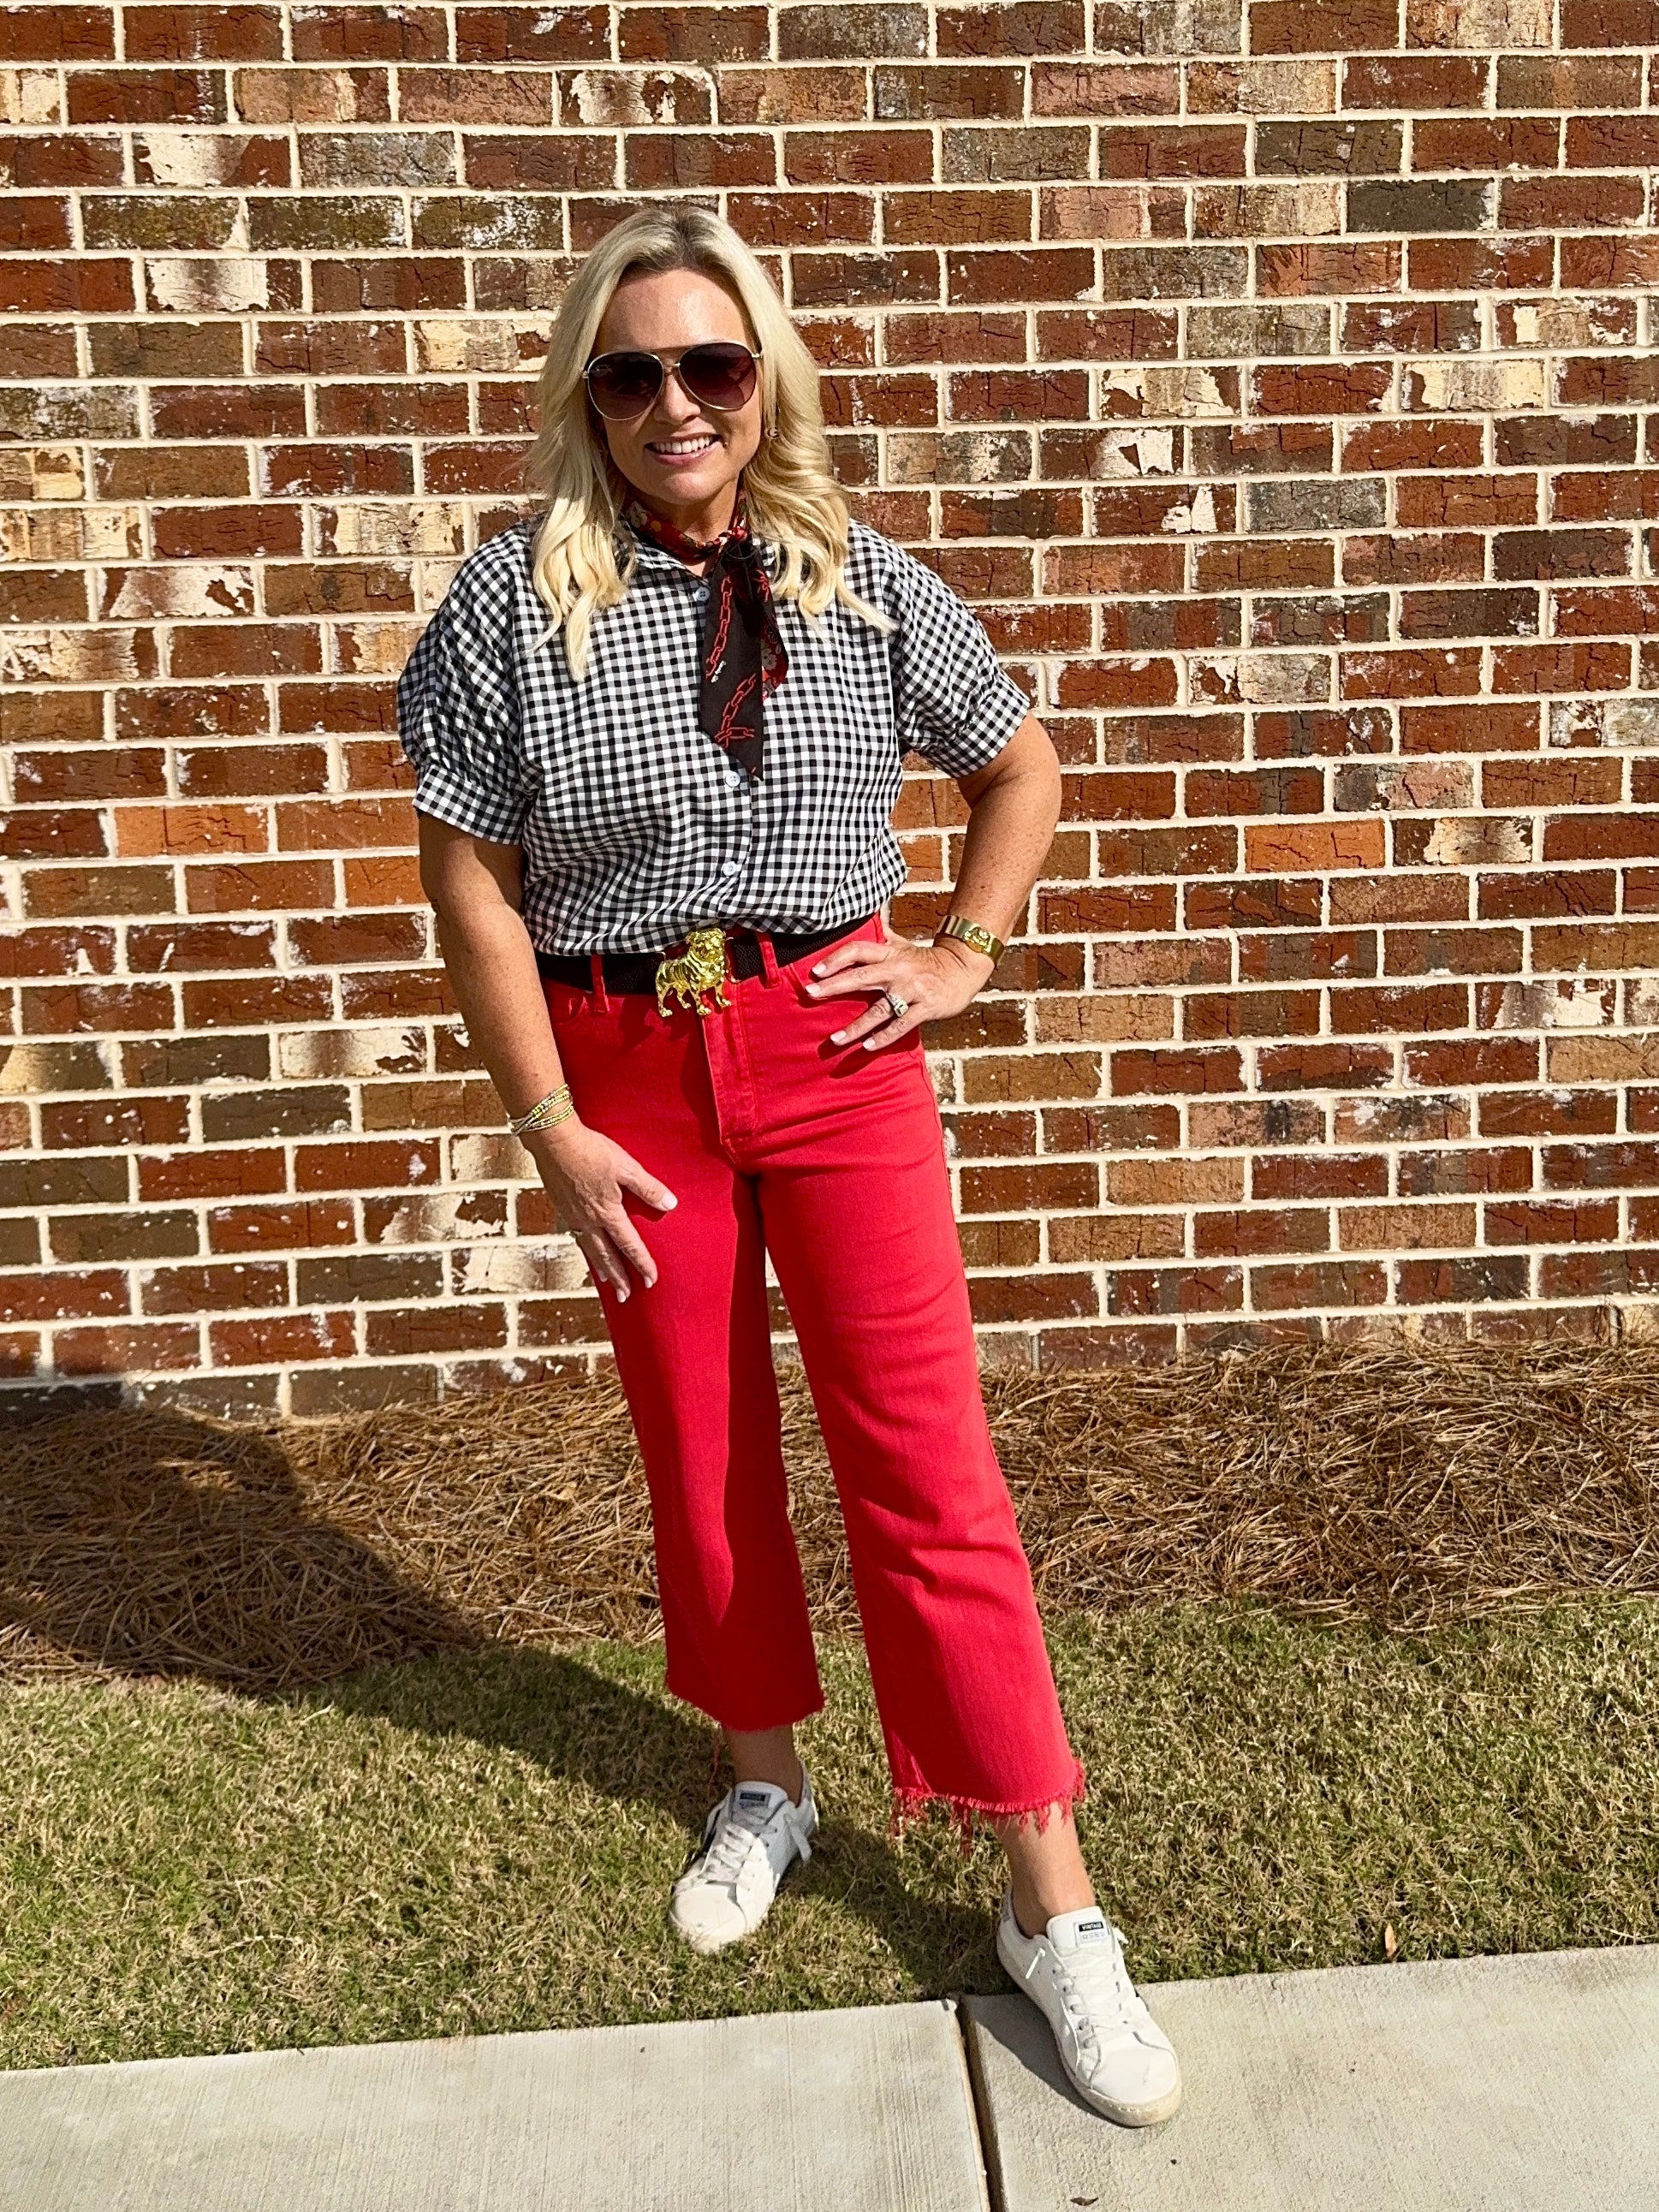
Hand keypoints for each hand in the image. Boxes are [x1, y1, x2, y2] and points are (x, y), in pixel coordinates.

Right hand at [523, 1119, 676, 1300]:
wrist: (553, 1141)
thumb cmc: (592, 1151)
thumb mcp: (626, 1167)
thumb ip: (648, 1188)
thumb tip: (671, 1204)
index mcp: (608, 1213)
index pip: (629, 1245)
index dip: (642, 1264)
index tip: (652, 1281)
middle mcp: (588, 1220)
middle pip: (606, 1256)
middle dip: (618, 1278)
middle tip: (626, 1297)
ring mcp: (572, 1216)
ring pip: (588, 1249)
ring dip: (600, 1267)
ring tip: (606, 1281)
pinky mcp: (561, 1207)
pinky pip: (575, 1236)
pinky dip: (584, 1249)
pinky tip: (585, 1246)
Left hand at [802, 933, 994, 1049]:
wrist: (963, 968)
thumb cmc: (925, 960)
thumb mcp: (902, 944)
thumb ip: (881, 936)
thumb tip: (862, 918)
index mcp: (890, 953)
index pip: (858, 951)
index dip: (836, 959)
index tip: (815, 971)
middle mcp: (898, 970)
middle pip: (861, 978)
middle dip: (834, 986)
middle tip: (811, 995)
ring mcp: (912, 990)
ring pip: (879, 1010)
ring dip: (856, 1026)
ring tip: (835, 1040)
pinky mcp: (925, 1008)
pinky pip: (901, 1025)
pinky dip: (884, 1037)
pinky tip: (867, 1047)